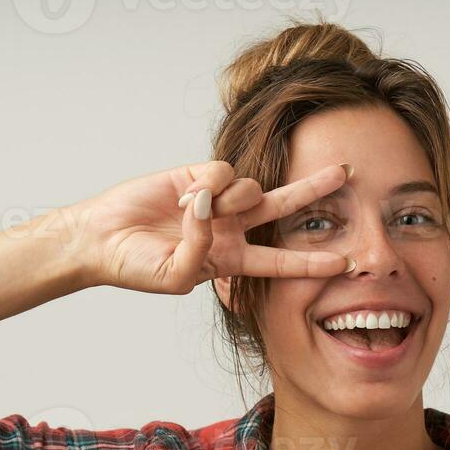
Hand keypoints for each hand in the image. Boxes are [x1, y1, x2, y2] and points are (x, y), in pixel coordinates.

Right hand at [54, 160, 353, 293]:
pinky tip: (185, 196)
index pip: (281, 261)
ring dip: (231, 201)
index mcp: (231, 259)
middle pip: (285, 208)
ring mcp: (217, 200)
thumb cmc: (137, 267)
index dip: (312, 262)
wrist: (101, 239)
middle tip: (348, 173)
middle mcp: (231, 227)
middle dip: (315, 191)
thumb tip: (212, 207)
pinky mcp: (198, 174)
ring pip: (252, 189)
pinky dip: (208, 187)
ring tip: (196, 212)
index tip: (345, 262)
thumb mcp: (176, 276)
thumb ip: (202, 250)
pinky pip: (223, 172)